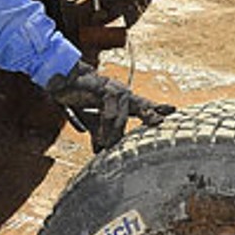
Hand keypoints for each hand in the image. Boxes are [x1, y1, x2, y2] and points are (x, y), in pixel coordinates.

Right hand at [46, 61, 174, 150]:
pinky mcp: (101, 88)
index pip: (144, 104)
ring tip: (109, 146)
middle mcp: (122, 93)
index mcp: (123, 100)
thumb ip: (100, 133)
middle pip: (140, 104)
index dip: (157, 108)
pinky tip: (102, 136)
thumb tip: (100, 152)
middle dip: (150, 113)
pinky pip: (107, 108)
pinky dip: (105, 124)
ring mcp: (112, 89)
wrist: (61, 83)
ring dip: (115, 131)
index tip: (173, 111)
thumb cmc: (80, 97)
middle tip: (160, 121)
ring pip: (121, 112)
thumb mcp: (92, 120)